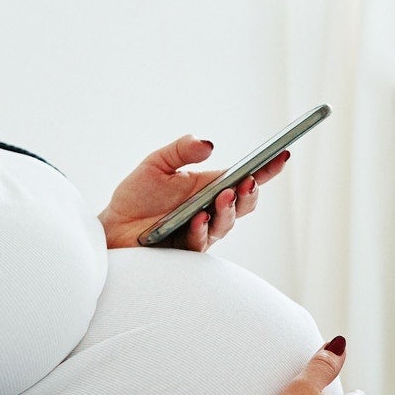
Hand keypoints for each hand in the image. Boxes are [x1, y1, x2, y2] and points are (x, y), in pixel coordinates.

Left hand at [98, 135, 290, 250]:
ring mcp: (202, 231)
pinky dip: (201, 229)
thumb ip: (181, 150)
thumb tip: (208, 144)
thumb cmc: (137, 195)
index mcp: (210, 186)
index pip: (245, 177)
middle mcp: (212, 209)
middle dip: (251, 192)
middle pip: (245, 203)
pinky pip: (201, 242)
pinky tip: (198, 218)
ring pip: (227, 223)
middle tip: (249, 181)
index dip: (267, 168)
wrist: (112, 228)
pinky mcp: (187, 250)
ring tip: (224, 195)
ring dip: (229, 209)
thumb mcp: (157, 164)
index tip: (282, 155)